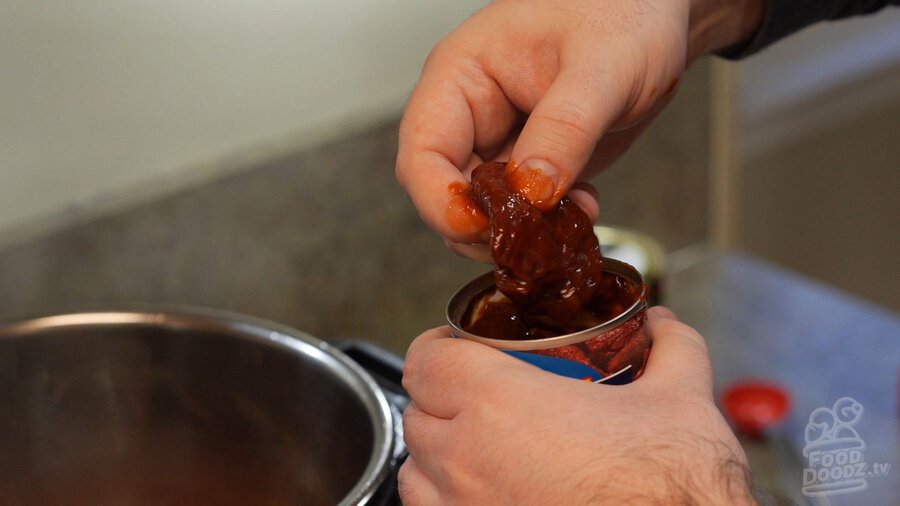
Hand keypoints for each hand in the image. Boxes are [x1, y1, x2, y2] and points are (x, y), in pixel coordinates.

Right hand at [395, 0, 762, 257]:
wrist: (658, 15)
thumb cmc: (623, 13)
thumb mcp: (600, 68)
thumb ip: (565, 129)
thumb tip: (532, 192)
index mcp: (461, 77)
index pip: (422, 153)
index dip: (442, 200)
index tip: (484, 227)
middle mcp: (470, 114)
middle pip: (445, 194)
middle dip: (484, 227)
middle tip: (533, 240)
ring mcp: (500, 142)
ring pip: (482, 211)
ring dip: (520, 232)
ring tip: (569, 221)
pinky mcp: (530, 163)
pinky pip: (521, 211)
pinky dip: (546, 227)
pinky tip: (582, 210)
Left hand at [399, 307, 756, 503]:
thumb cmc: (670, 486)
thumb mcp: (680, 399)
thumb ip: (670, 347)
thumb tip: (661, 326)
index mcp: (500, 404)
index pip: (426, 360)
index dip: (438, 346)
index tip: (459, 347)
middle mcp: (466, 459)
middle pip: (418, 412)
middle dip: (442, 397)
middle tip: (480, 394)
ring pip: (415, 472)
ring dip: (438, 452)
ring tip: (478, 446)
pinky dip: (447, 499)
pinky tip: (488, 492)